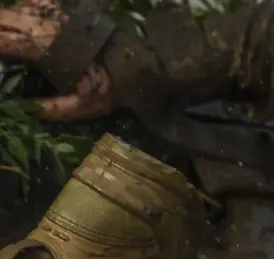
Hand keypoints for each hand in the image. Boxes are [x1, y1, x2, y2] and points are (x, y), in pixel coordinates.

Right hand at [0, 0, 115, 119]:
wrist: (137, 64)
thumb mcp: (81, 105)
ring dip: (5, 19)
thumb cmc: (109, 86)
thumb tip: (23, 111)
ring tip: (2, 31)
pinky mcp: (65, 10)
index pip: (4, 40)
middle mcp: (46, 25)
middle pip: (5, 19)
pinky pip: (36, 2)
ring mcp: (56, 14)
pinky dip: (23, 8)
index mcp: (45, 47)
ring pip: (17, 9)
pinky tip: (19, 15)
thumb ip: (51, 109)